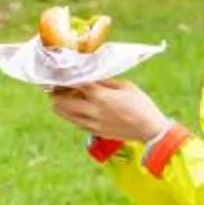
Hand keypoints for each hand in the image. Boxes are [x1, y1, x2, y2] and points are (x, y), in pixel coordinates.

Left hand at [48, 78, 168, 144]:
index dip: (66, 77)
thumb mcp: (125, 86)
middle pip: (63, 102)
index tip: (59, 72)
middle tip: (53, 87)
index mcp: (101, 96)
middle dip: (56, 93)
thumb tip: (91, 76)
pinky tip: (70, 111)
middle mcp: (93, 110)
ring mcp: (93, 123)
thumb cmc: (141, 104)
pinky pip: (76, 123)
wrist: (149, 130)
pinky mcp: (95, 132)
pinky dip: (70, 116)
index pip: (76, 84)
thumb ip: (105, 81)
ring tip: (56, 99)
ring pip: (66, 115)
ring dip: (59, 106)